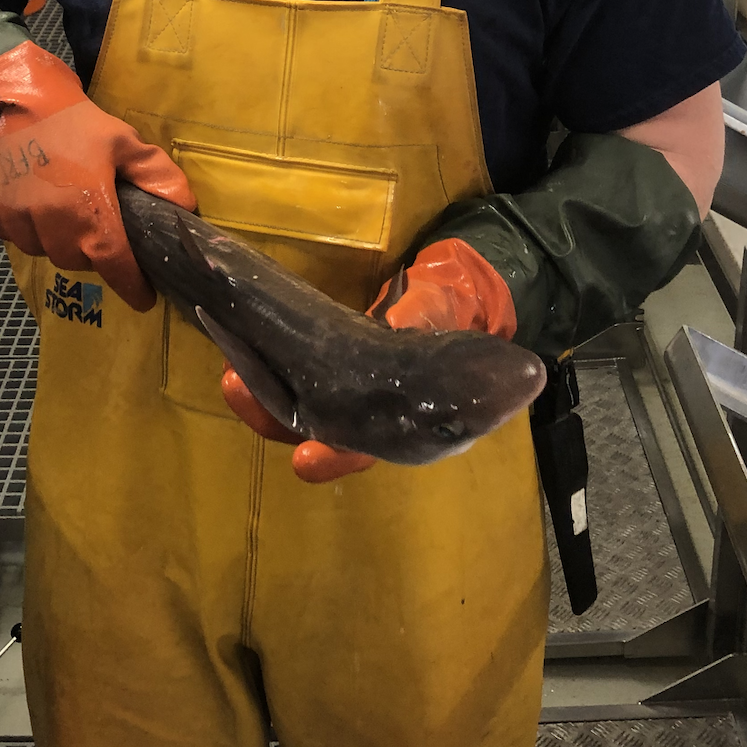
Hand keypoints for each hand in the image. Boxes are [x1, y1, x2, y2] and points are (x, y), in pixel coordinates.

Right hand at [0, 41, 193, 309]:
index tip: (143, 298)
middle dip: (95, 256)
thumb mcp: (124, 141)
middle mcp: (50, 222)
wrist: (14, 103)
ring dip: (61, 245)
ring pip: (46, 254)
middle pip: (78, 261)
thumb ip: (157, 175)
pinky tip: (35, 213)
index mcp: (88, 206)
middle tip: (104, 235)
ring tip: (70, 220)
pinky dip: (27, 234)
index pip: (112, 260)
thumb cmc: (75, 122)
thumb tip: (185, 207)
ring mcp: (18, 220)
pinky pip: (14, 240)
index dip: (129, 284)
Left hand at [221, 237, 516, 481]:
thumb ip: (464, 348)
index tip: (306, 460)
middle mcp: (366, 411)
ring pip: (292, 401)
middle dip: (270, 415)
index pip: (364, 446)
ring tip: (229, 370)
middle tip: (236, 388)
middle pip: (310, 427)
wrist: (464, 287)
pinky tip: (230, 332)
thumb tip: (518, 376)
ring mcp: (341, 385)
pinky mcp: (322, 357)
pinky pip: (286, 364)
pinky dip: (259, 355)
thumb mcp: (459, 322)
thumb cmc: (462, 309)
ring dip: (258, 386)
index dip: (334, 455)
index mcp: (404, 419)